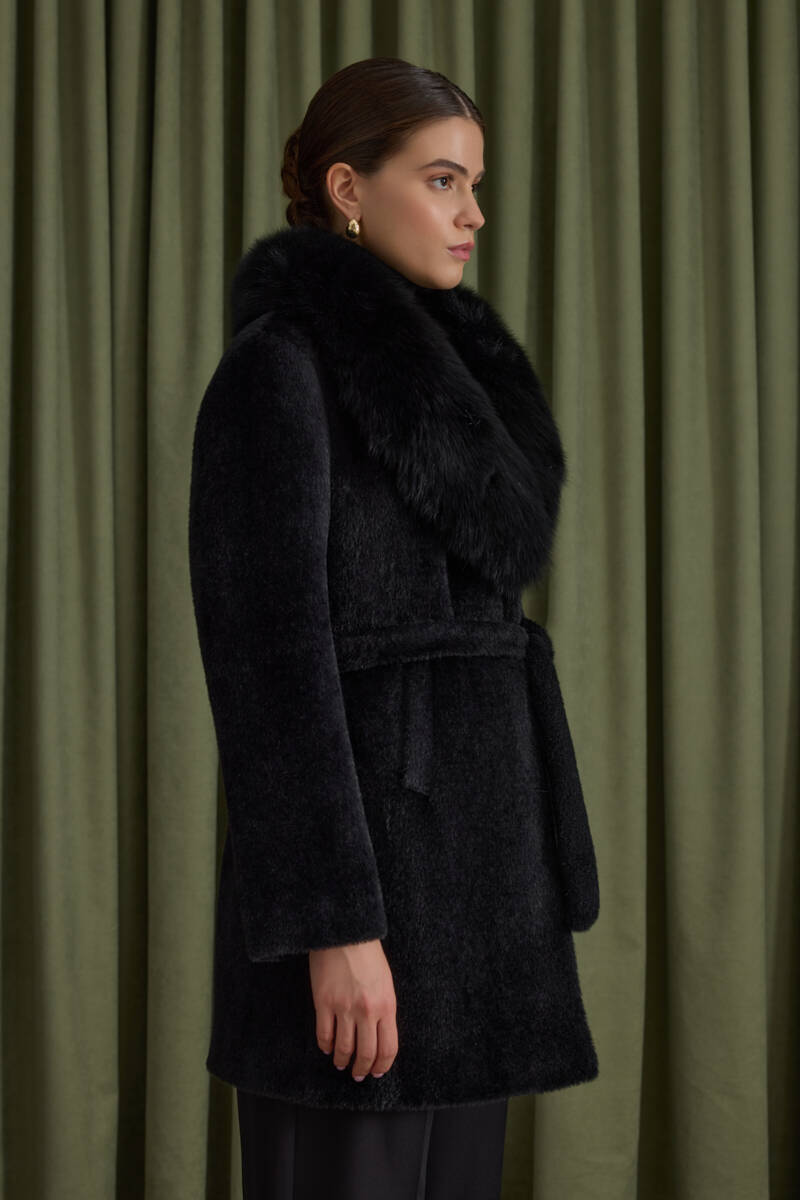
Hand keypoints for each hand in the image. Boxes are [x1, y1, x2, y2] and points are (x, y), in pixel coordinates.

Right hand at [308, 939, 397, 1081]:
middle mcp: (367, 1011)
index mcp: (387, 1005)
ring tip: (341, 1064)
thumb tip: (378, 1035)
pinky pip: (324, 1034)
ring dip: (342, 1061)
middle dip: (362, 1069)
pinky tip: (327, 1048)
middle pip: (366, 1053)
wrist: (345, 933)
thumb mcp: (386, 983)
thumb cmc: (368, 955)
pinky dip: (326, 1046)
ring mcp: (343, 1008)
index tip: (377, 1072)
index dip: (382, 1065)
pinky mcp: (323, 1002)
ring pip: (343, 1048)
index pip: (388, 1048)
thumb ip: (383, 1009)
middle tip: (358, 1074)